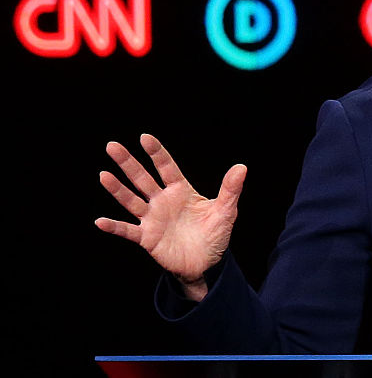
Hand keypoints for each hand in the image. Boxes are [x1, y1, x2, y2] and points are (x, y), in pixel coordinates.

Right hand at [96, 134, 246, 300]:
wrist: (206, 263)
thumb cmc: (214, 233)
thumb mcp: (226, 211)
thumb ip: (230, 189)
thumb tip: (242, 167)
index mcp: (181, 190)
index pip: (166, 167)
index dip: (156, 153)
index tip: (144, 137)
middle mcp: (163, 201)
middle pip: (143, 178)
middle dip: (128, 163)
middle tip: (112, 146)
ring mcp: (153, 218)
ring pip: (131, 200)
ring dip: (117, 189)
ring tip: (103, 175)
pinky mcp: (147, 238)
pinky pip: (128, 231)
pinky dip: (115, 227)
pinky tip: (100, 221)